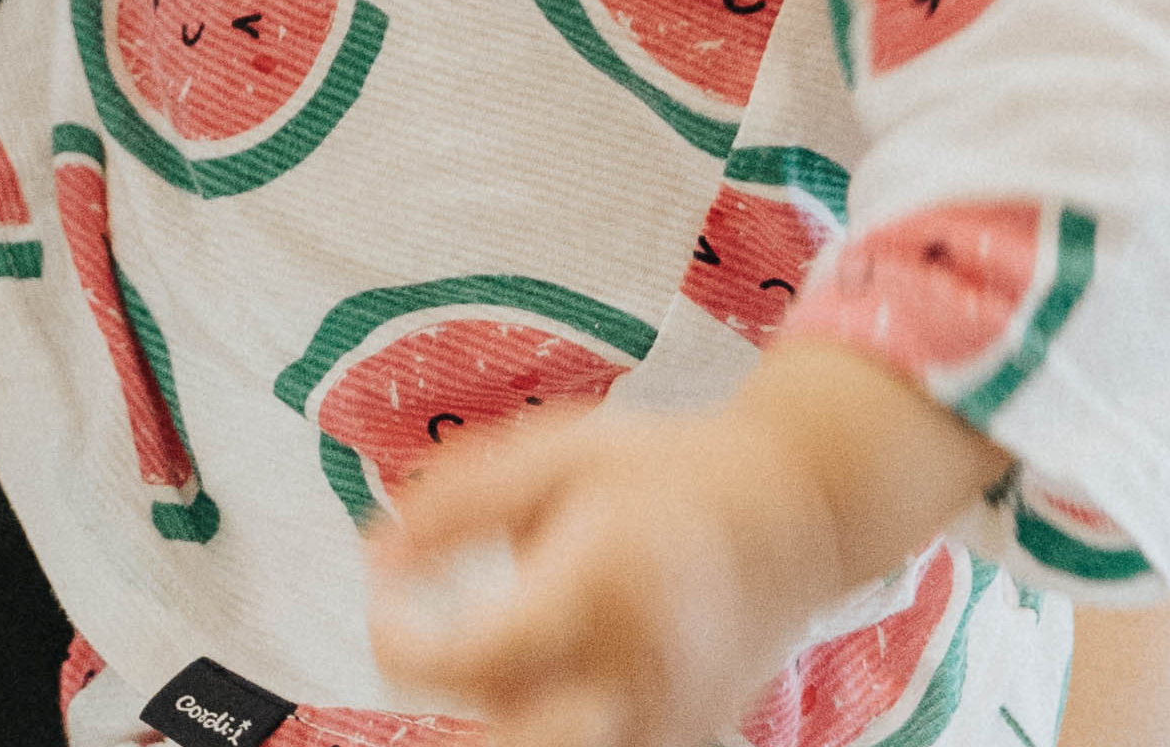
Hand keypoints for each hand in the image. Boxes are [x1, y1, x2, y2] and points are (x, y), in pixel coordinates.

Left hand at [369, 342, 1002, 746]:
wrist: (794, 511)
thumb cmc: (664, 472)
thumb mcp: (556, 452)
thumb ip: (457, 501)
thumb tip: (376, 555)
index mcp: (601, 579)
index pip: (482, 651)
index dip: (405, 646)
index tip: (382, 612)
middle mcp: (639, 664)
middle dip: (451, 735)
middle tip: (422, 671)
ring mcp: (669, 715)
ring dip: (501, 730)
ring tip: (471, 685)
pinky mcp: (687, 739)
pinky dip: (554, 731)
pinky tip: (533, 693)